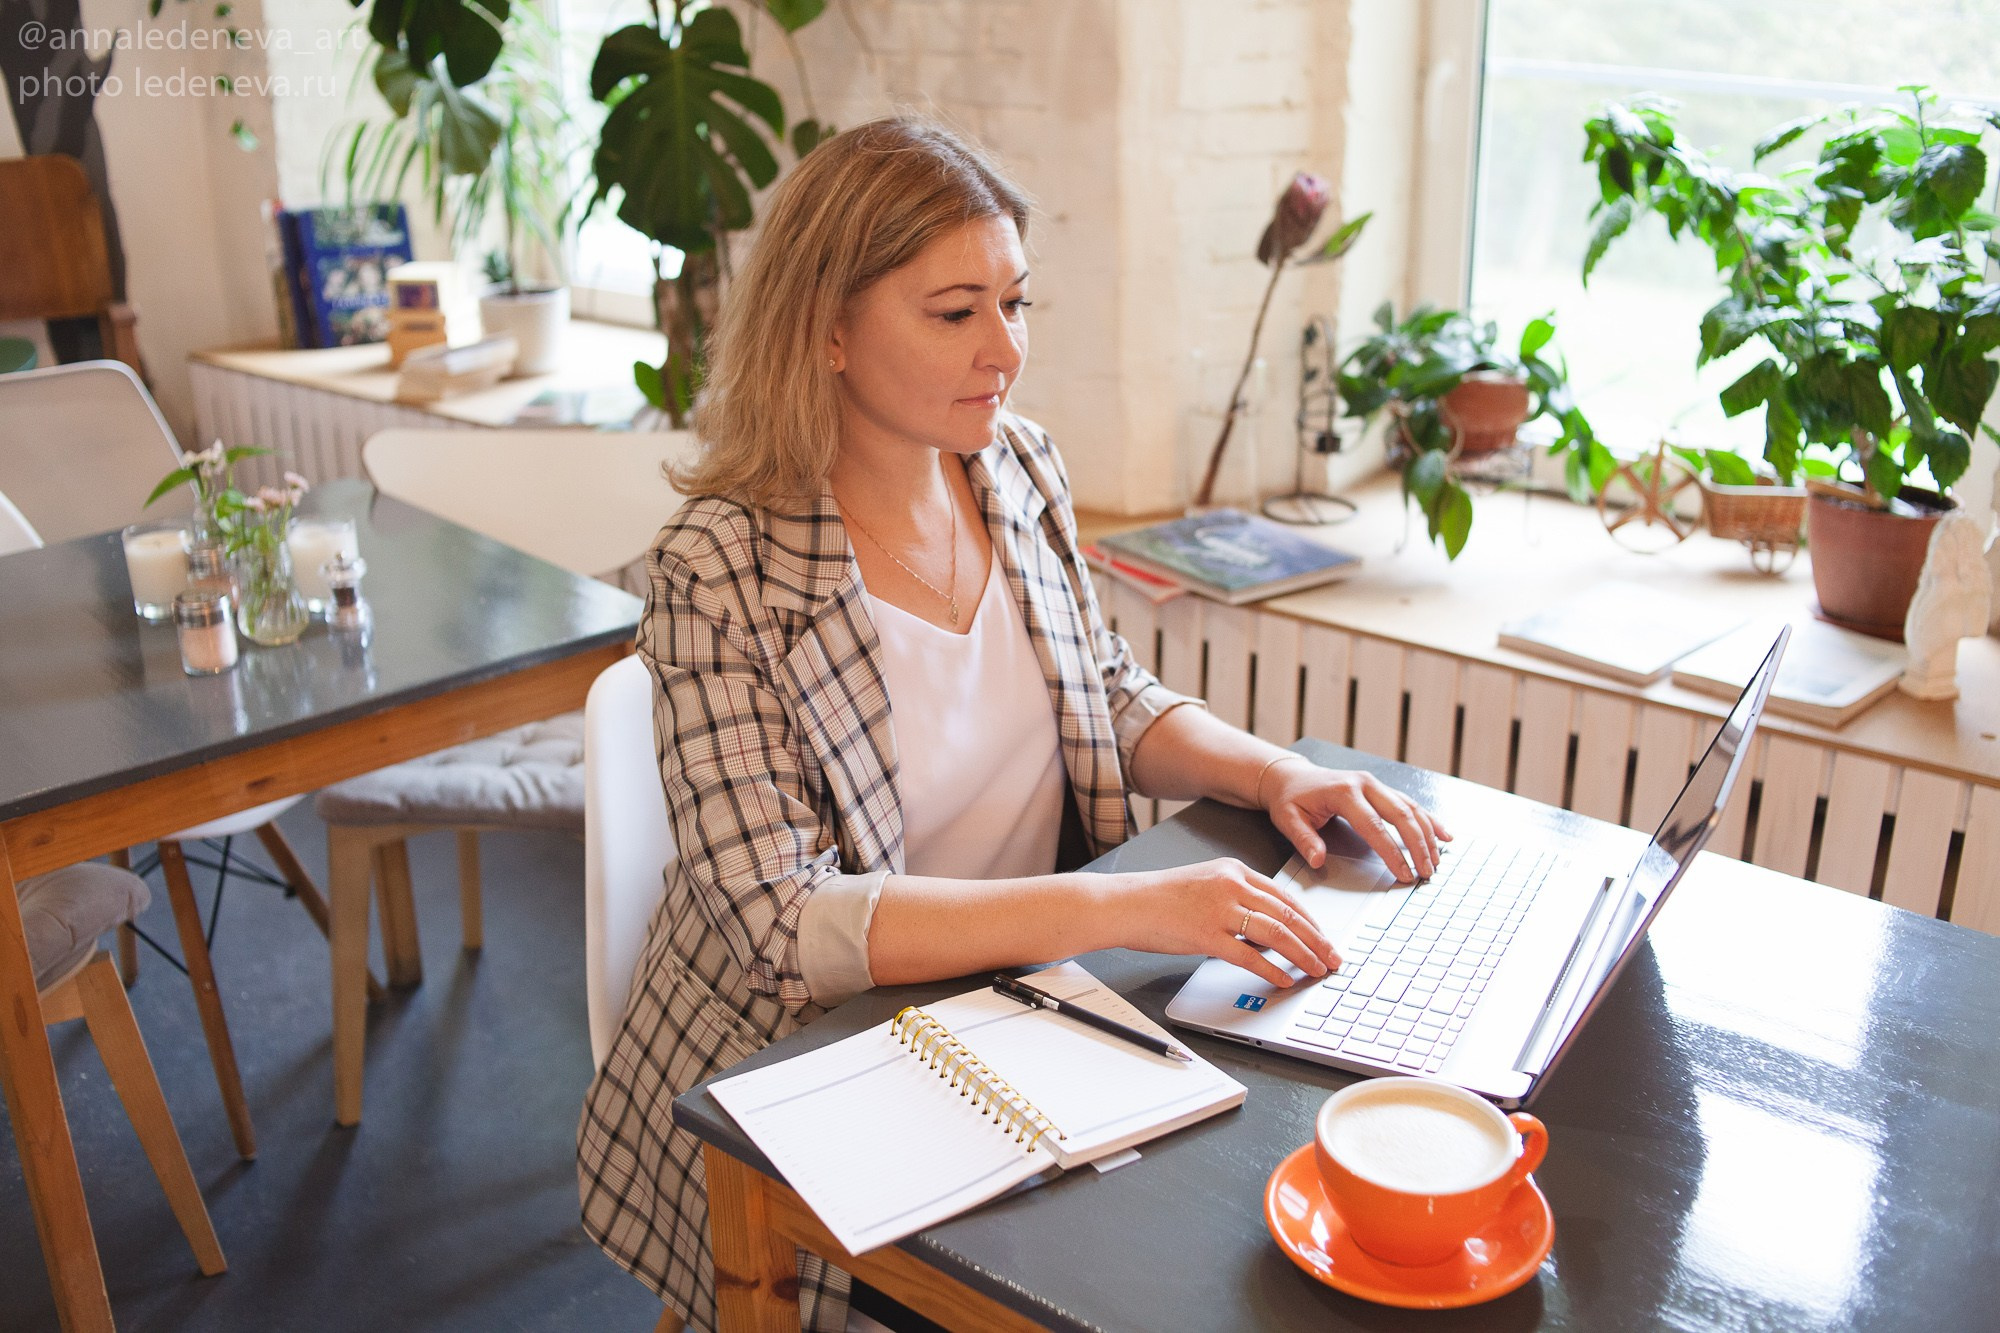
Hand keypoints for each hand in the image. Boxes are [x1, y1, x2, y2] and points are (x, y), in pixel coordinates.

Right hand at [1099, 858, 1339, 988]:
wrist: (1125, 903)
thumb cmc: (1159, 898)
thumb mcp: (1204, 884)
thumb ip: (1236, 898)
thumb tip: (1267, 927)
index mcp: (1234, 870)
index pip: (1285, 896)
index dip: (1310, 920)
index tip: (1324, 937)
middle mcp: (1232, 885)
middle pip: (1289, 915)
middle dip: (1317, 940)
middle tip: (1333, 958)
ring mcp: (1220, 909)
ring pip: (1277, 933)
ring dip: (1303, 955)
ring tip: (1317, 970)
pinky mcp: (1207, 934)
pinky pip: (1250, 955)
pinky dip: (1271, 970)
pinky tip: (1284, 980)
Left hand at [1263, 760, 1450, 882]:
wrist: (1290, 776)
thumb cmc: (1291, 799)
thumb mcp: (1287, 819)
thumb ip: (1304, 840)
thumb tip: (1317, 860)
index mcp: (1344, 792)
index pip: (1374, 827)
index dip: (1392, 852)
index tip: (1404, 874)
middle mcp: (1365, 784)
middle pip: (1401, 815)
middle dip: (1418, 846)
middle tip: (1428, 872)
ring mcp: (1376, 784)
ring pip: (1411, 809)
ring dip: (1427, 835)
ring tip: (1437, 860)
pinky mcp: (1381, 788)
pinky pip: (1410, 803)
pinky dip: (1429, 820)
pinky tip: (1444, 834)